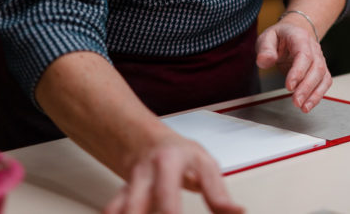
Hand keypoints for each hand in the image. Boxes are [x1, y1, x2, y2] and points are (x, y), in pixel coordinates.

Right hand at [103, 133, 242, 213]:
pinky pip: (112, 211)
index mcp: (168, 163)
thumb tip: (237, 212)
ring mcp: (129, 187)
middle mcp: (145, 174)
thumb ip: (218, 192)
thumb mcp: (204, 164)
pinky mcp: (119, 199)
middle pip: (137, 206)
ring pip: (119, 209)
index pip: (168, 197)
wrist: (147, 141)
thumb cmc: (179, 154)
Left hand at [255, 15, 332, 111]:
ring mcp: (319, 59)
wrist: (294, 32)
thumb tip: (264, 60)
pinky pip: (324, 82)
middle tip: (296, 101)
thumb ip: (265, 49)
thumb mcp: (267, 37)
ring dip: (315, 94)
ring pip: (323, 76)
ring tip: (304, 107)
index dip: (299, 71)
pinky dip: (318, 94)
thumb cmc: (280, 37)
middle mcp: (314, 48)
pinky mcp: (320, 69)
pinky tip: (308, 104)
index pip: (304, 55)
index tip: (289, 86)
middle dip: (307, 87)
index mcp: (300, 38)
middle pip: (316, 68)